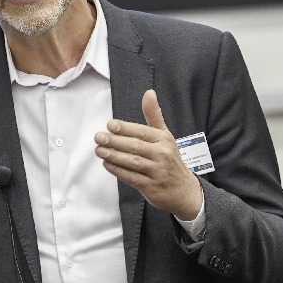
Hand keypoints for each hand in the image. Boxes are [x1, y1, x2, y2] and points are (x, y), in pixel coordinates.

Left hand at [94, 89, 202, 220]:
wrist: (183, 190)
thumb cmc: (170, 159)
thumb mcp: (165, 135)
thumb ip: (154, 115)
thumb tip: (148, 93)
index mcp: (163, 140)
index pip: (142, 132)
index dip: (125, 128)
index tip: (110, 125)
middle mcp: (162, 154)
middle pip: (135, 146)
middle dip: (115, 141)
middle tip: (99, 137)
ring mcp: (157, 171)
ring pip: (132, 162)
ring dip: (114, 156)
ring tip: (99, 150)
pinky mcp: (151, 187)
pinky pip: (132, 177)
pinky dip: (118, 171)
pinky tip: (107, 164)